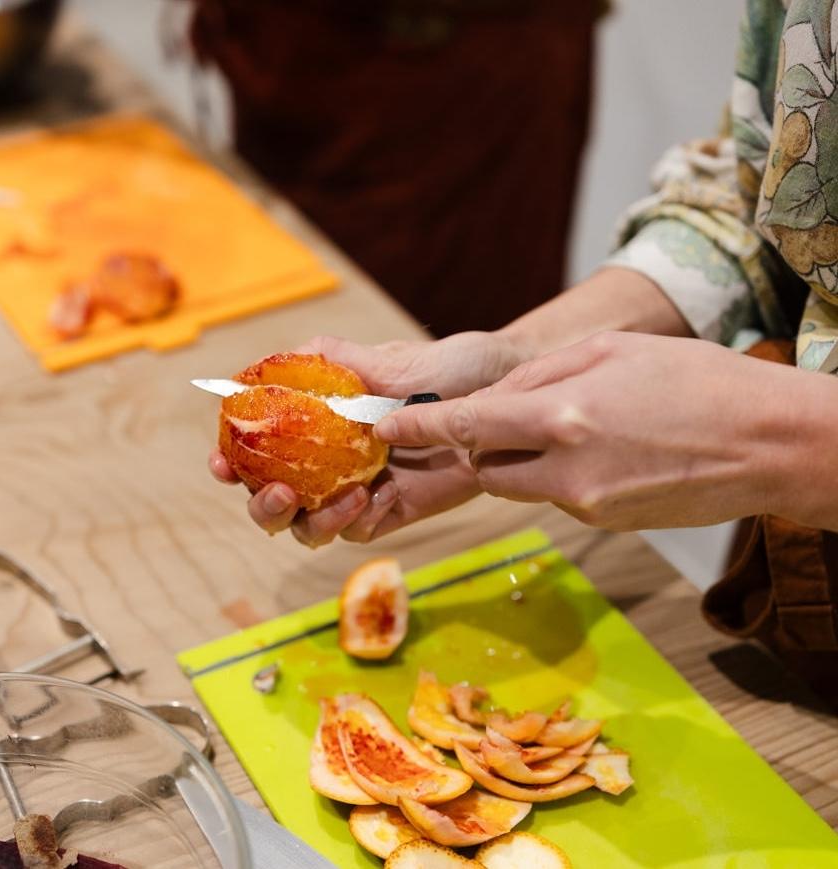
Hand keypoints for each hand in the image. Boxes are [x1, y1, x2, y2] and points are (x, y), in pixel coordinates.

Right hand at [210, 331, 527, 545]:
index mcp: (318, 423)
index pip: (259, 448)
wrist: (512, 396)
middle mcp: (330, 460)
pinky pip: (360, 530)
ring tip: (347, 496)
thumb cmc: (454, 369)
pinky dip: (357, 522)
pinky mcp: (393, 510)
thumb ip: (341, 364)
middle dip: (264, 505)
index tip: (222, 462)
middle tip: (279, 492)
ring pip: (311, 525)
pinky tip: (375, 499)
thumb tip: (283, 358)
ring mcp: (359, 488)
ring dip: (312, 520)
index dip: (232, 460)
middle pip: (275, 499)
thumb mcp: (395, 360)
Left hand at [375, 332, 809, 530]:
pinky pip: (556, 497)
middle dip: (479, 441)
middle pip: (484, 464)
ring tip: (571, 422)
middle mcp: (566, 473)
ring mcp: (586, 507)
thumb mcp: (609, 354)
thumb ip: (537, 379)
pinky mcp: (604, 525)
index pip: (464, 429)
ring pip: (518, 484)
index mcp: (563, 419)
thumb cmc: (697, 382)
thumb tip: (488, 402)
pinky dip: (557, 473)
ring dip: (519, 456)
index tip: (380, 424)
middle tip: (503, 412)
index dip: (415, 427)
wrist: (771, 444)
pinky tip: (602, 448)